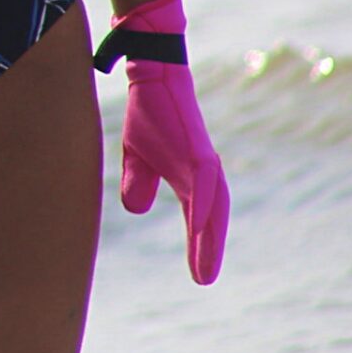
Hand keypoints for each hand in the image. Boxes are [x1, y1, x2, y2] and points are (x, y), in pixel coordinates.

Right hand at [100, 0, 229, 284]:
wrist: (153, 74)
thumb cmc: (148, 113)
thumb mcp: (137, 155)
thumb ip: (138, 182)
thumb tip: (137, 209)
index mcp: (191, 177)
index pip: (201, 217)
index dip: (202, 245)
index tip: (200, 276)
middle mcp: (205, 173)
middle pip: (214, 217)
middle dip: (210, 248)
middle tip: (204, 279)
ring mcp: (203, 161)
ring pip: (214, 206)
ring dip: (210, 237)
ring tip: (205, 268)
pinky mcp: (196, 149)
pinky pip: (203, 184)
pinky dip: (203, 206)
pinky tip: (200, 222)